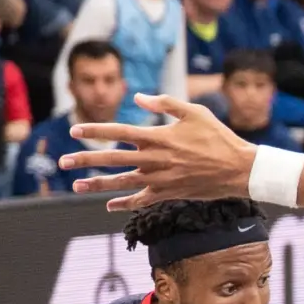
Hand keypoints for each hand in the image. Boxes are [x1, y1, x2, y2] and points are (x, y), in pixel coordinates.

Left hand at [63, 94, 255, 208]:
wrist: (240, 170)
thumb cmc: (219, 138)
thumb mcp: (194, 112)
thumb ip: (165, 103)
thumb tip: (138, 97)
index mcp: (158, 136)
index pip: (118, 132)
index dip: (95, 131)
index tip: (75, 131)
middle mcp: (154, 158)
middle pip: (112, 159)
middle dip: (85, 160)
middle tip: (63, 162)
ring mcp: (161, 178)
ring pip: (121, 183)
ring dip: (96, 185)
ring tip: (76, 186)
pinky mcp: (170, 193)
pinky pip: (142, 201)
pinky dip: (125, 204)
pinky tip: (109, 206)